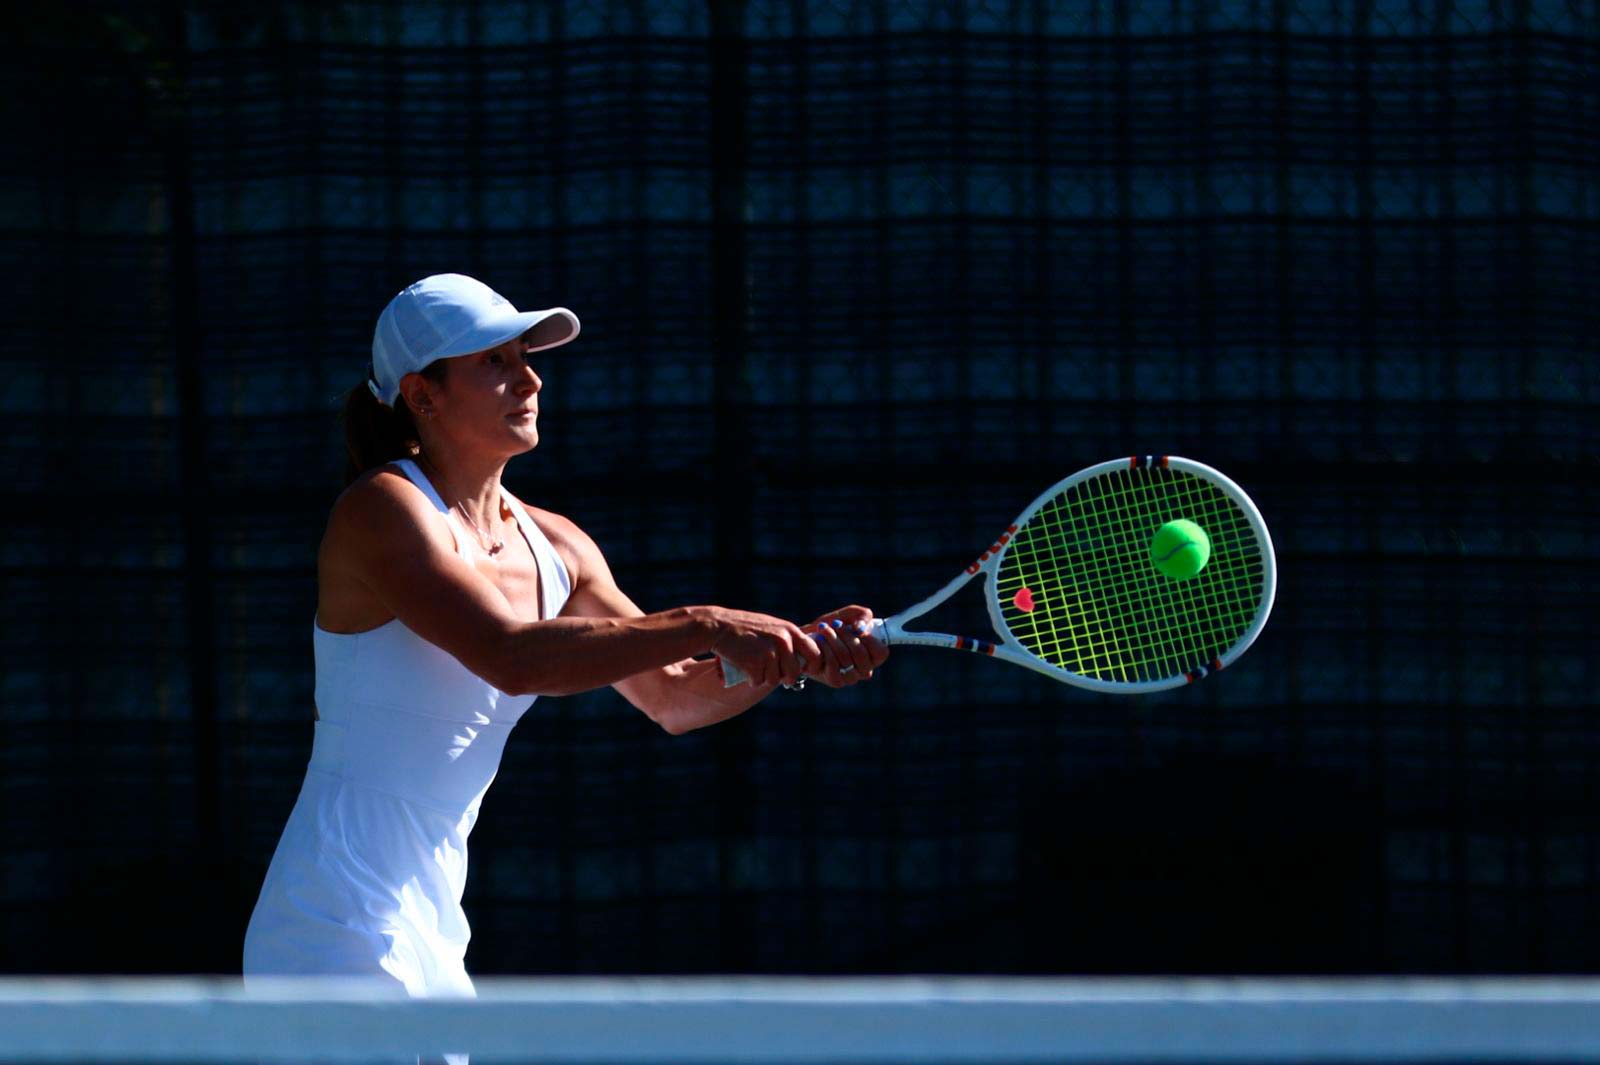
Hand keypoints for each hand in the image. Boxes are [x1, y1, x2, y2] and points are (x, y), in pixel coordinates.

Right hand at [707, 607, 823, 688]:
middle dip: (786, 678)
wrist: (720, 626)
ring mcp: (769, 653)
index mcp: (790, 631)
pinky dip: (752, 680)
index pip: (815, 653)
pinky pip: (759, 681)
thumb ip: (788, 640)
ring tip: (755, 665)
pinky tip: (746, 668)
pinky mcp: (755, 663)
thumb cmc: (746, 628)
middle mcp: (783, 641)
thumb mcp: (773, 627)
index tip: (804, 670)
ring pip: (775, 680)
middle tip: (775, 674)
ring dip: (765, 678)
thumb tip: (803, 661)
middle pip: (794, 673)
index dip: (812, 666)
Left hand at [803, 605, 888, 686]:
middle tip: (835, 625)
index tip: (855, 627)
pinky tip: (820, 642)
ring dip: (832, 639)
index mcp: (872, 656)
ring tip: (824, 629)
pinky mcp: (835, 681)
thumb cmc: (831, 627)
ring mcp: (851, 677)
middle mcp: (864, 670)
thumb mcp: (848, 615)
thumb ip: (861, 614)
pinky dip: (825, 649)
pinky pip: (833, 666)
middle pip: (860, 653)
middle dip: (845, 634)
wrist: (807, 638)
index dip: (869, 638)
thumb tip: (860, 627)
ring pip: (846, 658)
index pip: (881, 652)